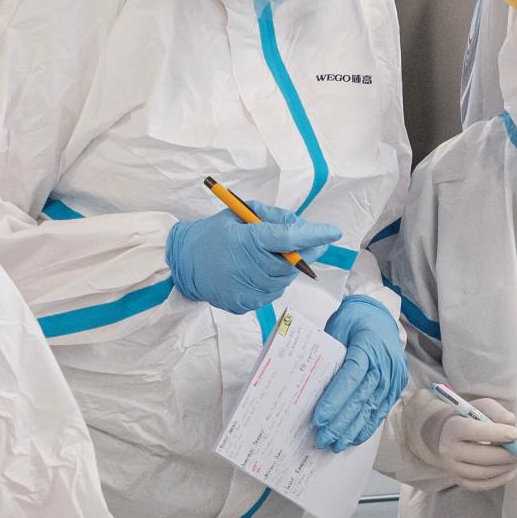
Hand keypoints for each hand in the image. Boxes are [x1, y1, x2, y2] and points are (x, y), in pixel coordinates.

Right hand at [165, 202, 340, 313]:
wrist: (183, 261)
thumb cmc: (215, 233)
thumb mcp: (241, 213)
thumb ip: (274, 218)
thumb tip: (303, 228)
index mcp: (246, 239)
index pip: (287, 238)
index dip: (313, 236)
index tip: (333, 232)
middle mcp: (246, 265)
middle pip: (289, 264)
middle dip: (304, 254)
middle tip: (310, 245)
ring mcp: (243, 288)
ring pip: (283, 281)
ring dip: (287, 270)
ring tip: (273, 257)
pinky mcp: (241, 303)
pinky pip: (270, 294)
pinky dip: (273, 283)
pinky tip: (260, 272)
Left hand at [312, 296, 407, 450]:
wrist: (381, 315)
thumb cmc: (354, 320)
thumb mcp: (337, 327)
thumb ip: (327, 353)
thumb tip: (309, 384)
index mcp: (368, 344)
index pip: (350, 377)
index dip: (335, 399)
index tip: (319, 418)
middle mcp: (384, 362)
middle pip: (361, 397)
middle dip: (340, 422)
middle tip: (322, 438)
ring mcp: (393, 376)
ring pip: (372, 408)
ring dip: (352, 429)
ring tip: (335, 444)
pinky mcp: (396, 386)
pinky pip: (381, 409)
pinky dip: (367, 426)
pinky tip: (353, 438)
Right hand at [419, 393, 516, 490]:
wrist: (445, 435)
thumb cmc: (468, 419)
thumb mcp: (481, 407)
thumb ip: (497, 412)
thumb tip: (511, 423)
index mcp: (453, 428)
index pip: (473, 432)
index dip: (497, 434)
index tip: (516, 434)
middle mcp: (449, 450)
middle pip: (481, 456)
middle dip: (506, 455)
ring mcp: (453, 468)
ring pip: (484, 473)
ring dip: (506, 467)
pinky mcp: (460, 481)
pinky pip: (483, 485)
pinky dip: (501, 479)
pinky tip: (511, 470)